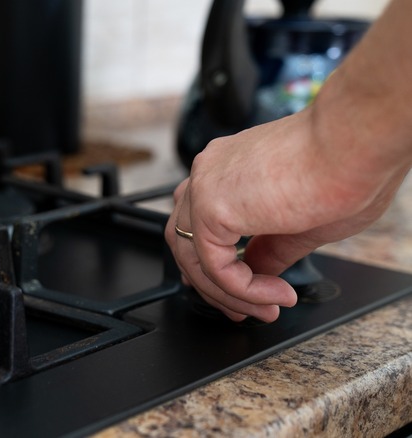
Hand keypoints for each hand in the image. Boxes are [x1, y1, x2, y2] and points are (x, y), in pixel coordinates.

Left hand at [165, 108, 408, 322]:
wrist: (359, 142)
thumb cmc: (347, 166)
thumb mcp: (300, 220)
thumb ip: (270, 247)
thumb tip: (258, 271)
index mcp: (227, 168)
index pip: (199, 224)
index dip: (214, 266)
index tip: (244, 293)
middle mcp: (210, 172)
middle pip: (186, 241)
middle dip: (212, 285)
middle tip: (244, 312)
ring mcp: (205, 186)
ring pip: (192, 258)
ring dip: (227, 294)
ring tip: (266, 309)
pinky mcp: (211, 207)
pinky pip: (214, 266)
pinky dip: (242, 290)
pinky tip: (274, 295)